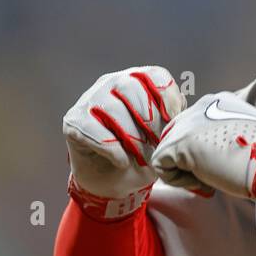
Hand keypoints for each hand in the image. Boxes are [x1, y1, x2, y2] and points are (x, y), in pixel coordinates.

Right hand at [63, 66, 185, 218]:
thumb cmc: (141, 153)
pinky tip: (122, 161)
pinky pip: (94, 131)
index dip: (167, 97)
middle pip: (132, 88)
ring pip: (112, 109)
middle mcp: (111, 83)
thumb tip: (182, 105)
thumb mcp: (164, 137)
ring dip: (131, 138)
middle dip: (149, 120)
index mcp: (137, 81)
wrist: (114, 180)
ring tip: (141, 157)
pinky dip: (113, 150)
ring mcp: (90, 100)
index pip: (154, 75)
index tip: (174, 121)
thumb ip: (174, 118)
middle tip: (157, 145)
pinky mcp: (73, 121)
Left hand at [151, 91, 255, 201]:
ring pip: (167, 152)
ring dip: (186, 172)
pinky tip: (204, 181)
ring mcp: (187, 124)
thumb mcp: (246, 137)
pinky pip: (161, 166)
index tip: (222, 165)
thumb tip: (213, 158)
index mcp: (217, 103)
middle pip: (175, 138)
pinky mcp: (178, 143)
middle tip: (213, 176)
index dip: (200, 153)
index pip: (191, 129)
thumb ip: (226, 137)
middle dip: (188, 161)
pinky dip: (179, 180)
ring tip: (211, 179)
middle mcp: (199, 107)